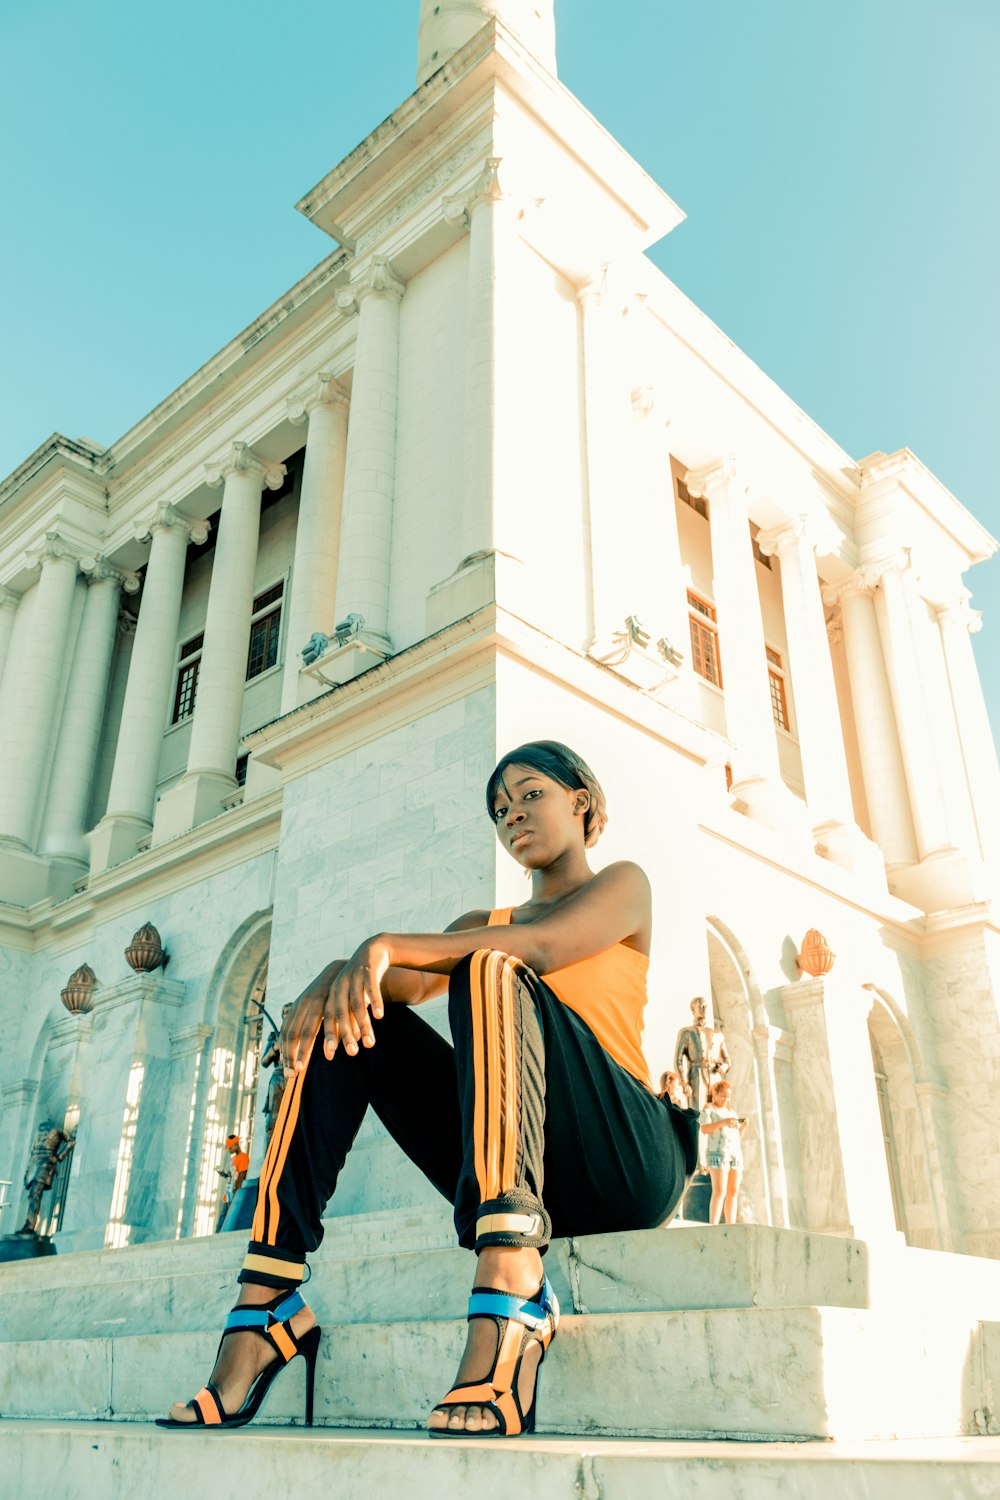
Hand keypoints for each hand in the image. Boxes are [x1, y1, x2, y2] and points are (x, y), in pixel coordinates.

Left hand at [324, 937, 391, 1059]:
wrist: (371, 952)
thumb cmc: (359, 983)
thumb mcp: (351, 1001)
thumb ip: (346, 1022)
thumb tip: (343, 1048)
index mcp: (332, 994)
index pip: (327, 1018)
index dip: (329, 1035)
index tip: (330, 1055)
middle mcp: (339, 986)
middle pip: (340, 1013)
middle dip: (345, 1034)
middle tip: (352, 1053)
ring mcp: (353, 977)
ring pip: (356, 1004)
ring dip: (363, 1024)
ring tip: (371, 1043)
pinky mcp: (368, 971)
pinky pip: (371, 988)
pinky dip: (375, 1002)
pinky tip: (379, 1016)